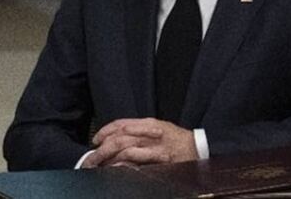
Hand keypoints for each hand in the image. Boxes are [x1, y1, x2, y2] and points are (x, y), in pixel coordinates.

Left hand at [82, 118, 197, 167]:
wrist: (199, 146)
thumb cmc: (177, 138)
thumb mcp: (158, 127)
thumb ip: (140, 129)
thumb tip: (118, 135)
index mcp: (148, 123)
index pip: (120, 125)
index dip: (105, 131)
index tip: (95, 140)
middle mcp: (149, 132)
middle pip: (119, 138)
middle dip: (102, 148)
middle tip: (91, 158)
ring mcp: (155, 146)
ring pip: (125, 148)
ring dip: (109, 157)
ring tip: (99, 165)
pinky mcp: (161, 159)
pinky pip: (139, 160)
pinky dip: (125, 163)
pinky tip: (115, 167)